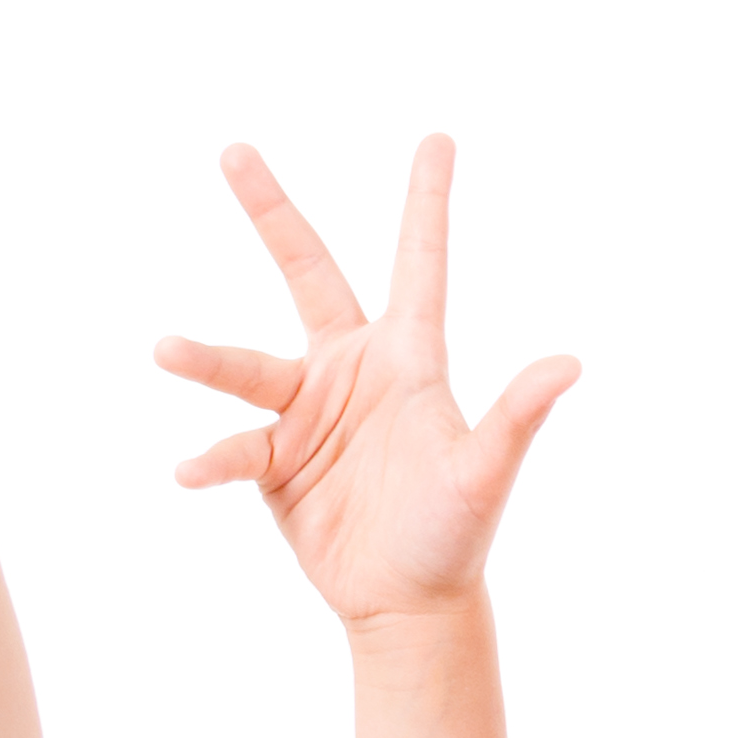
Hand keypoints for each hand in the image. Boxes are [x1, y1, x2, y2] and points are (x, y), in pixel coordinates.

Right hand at [154, 141, 579, 627]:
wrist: (408, 601)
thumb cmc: (457, 533)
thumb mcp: (486, 473)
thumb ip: (518, 416)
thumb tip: (571, 364)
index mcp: (409, 359)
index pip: (420, 264)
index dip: (426, 202)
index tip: (438, 136)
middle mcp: (352, 370)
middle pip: (307, 272)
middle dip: (272, 212)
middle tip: (234, 150)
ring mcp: (306, 411)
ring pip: (249, 367)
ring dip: (207, 358)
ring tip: (165, 349)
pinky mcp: (272, 460)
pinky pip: (235, 449)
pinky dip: (213, 459)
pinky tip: (190, 472)